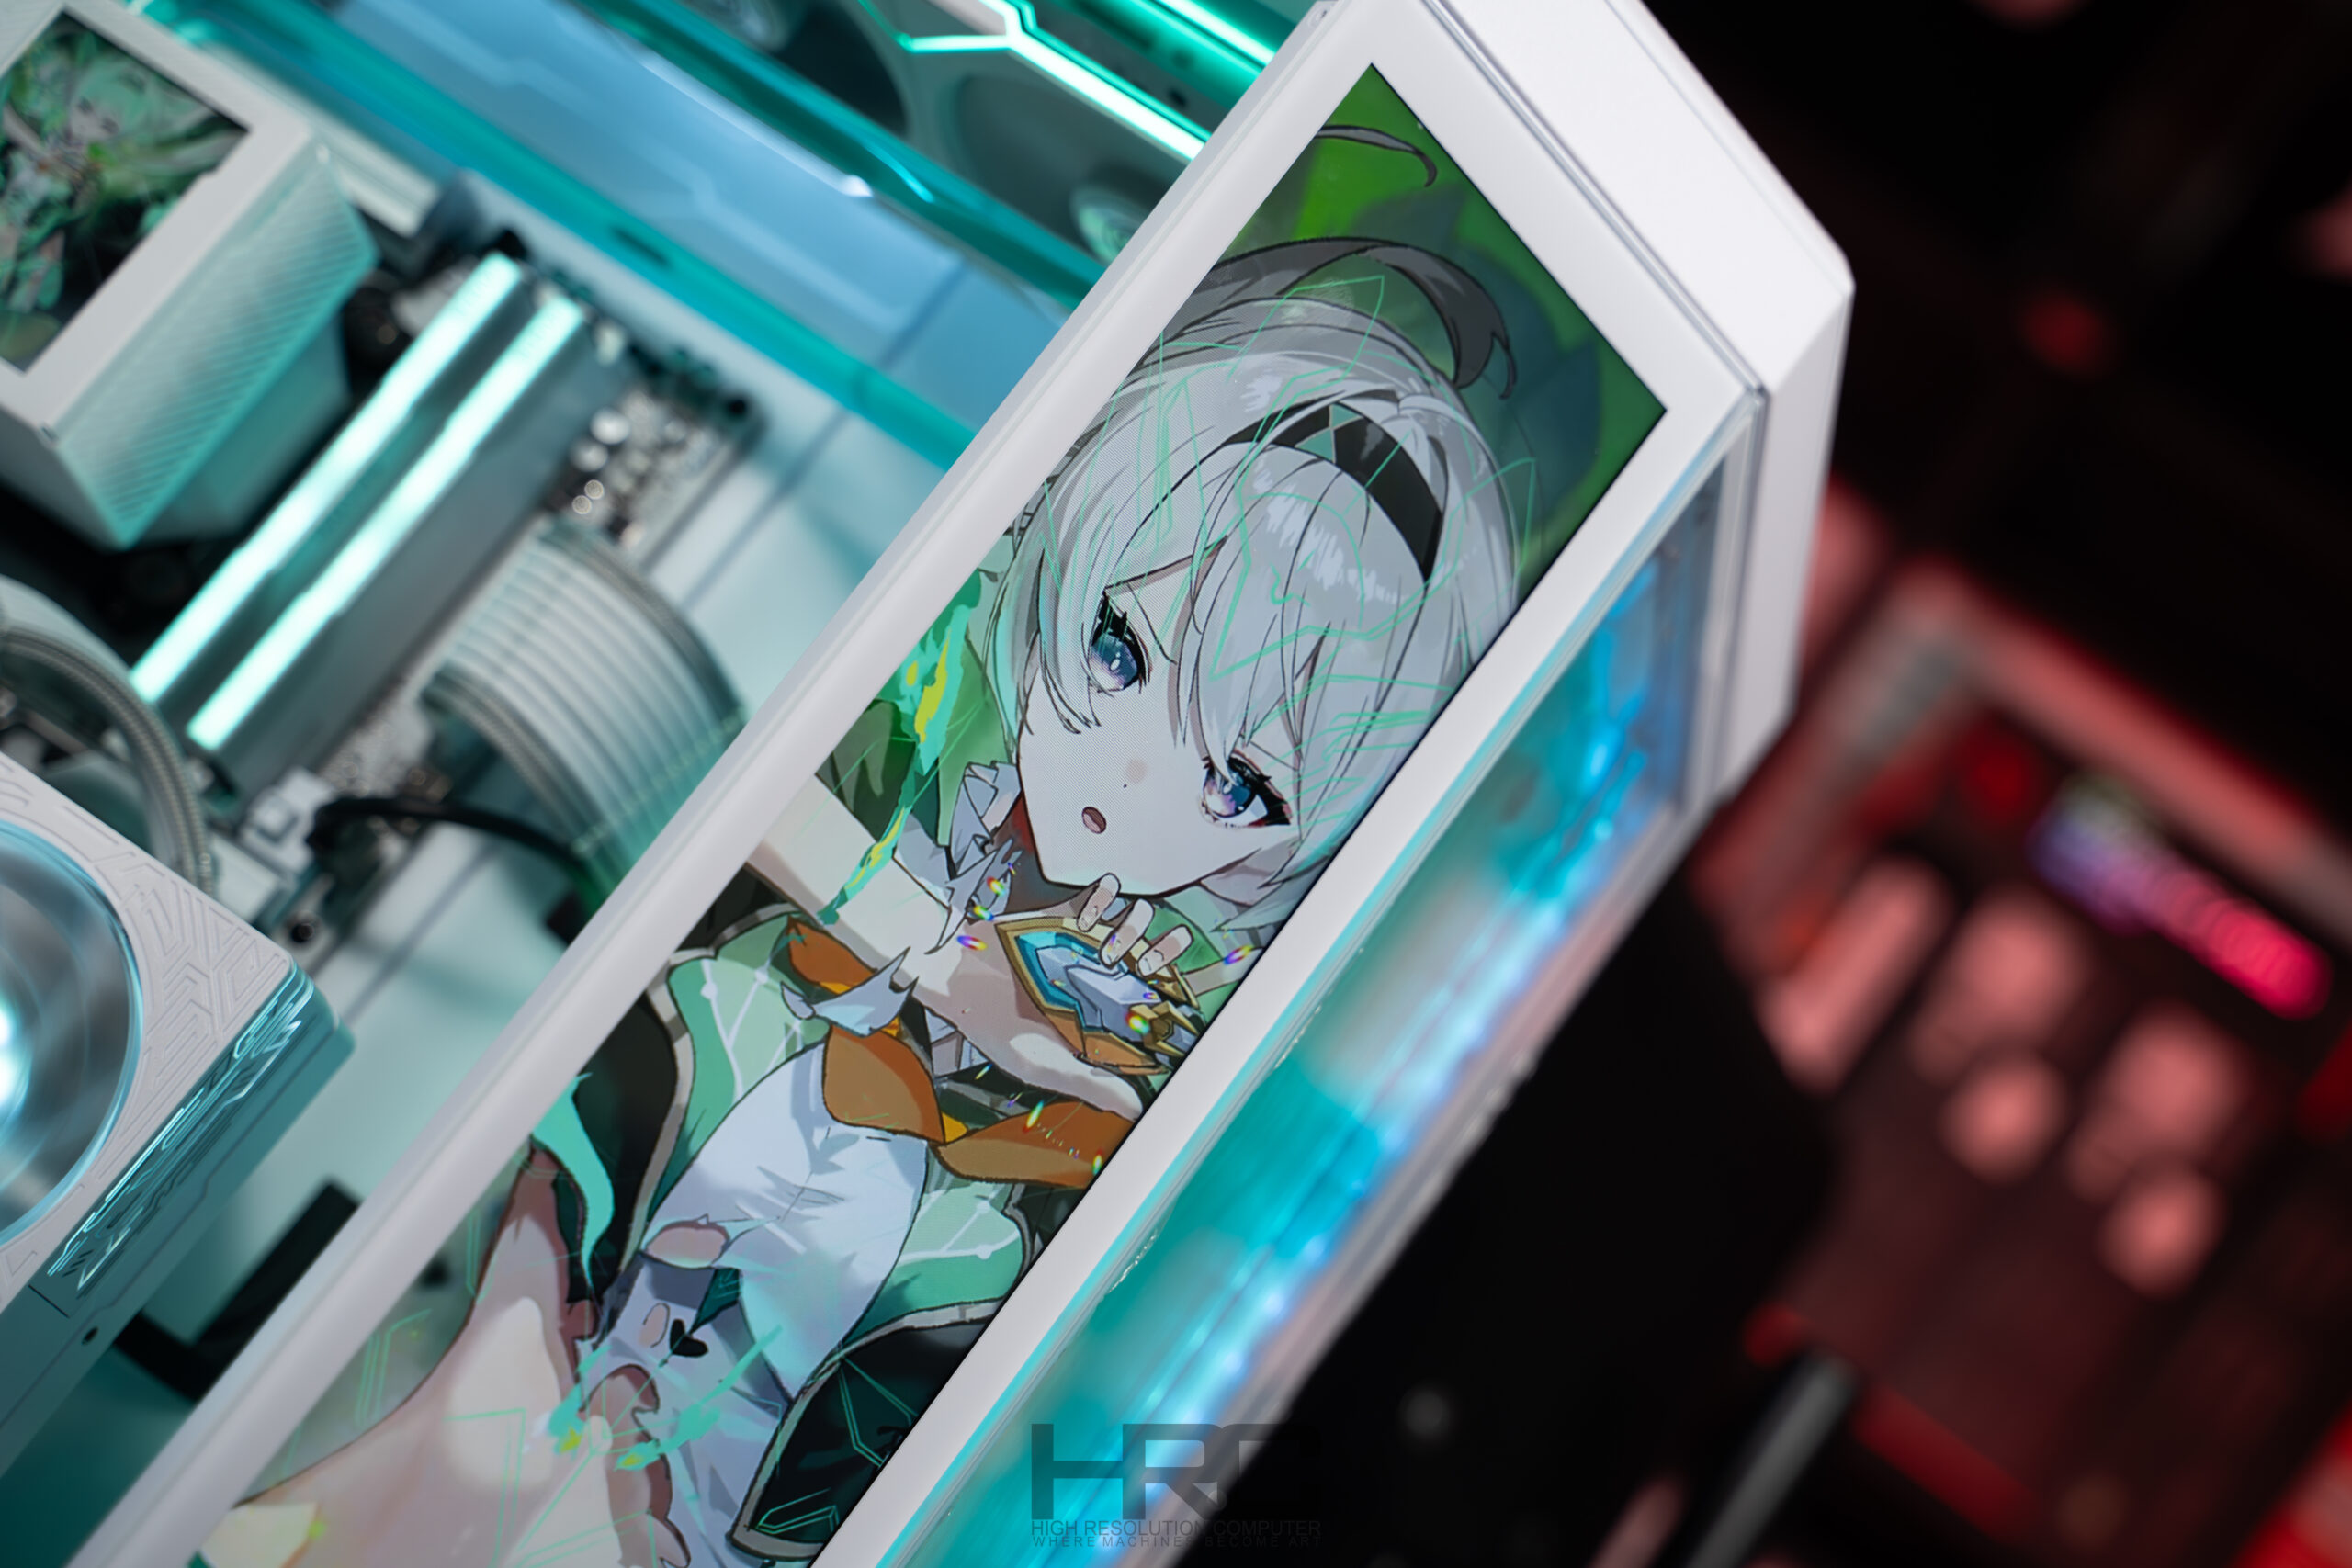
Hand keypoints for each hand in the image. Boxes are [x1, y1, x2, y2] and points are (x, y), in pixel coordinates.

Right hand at [911, 875, 1190, 1121]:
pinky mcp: (1063, 920)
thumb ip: (1088, 1082)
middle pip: (1150, 964)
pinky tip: (1096, 905)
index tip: (1177, 1005)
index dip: (1169, 1006)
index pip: (1148, 1014)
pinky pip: (1096, 900)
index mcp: (1097, 1020)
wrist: (953, 976)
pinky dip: (1104, 895)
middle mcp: (1096, 982)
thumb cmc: (994, 1027)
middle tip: (1154, 958)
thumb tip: (1135, 1110)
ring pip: (1130, 928)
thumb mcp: (1040, 1063)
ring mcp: (1082, 949)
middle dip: (1163, 955)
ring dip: (1133, 926)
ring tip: (1114, 938)